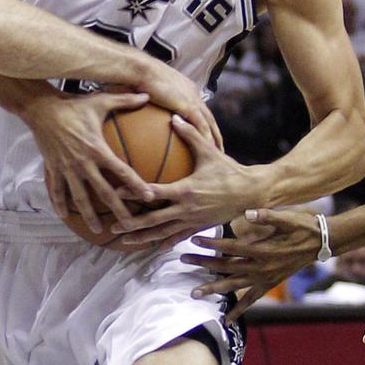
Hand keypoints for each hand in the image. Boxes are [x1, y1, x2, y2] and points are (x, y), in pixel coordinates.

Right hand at [22, 89, 154, 234]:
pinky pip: (56, 190)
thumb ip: (125, 100)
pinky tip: (65, 216)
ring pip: (79, 197)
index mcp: (97, 149)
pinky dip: (60, 204)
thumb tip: (147, 94)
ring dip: (89, 215)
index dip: (136, 185)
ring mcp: (66, 168)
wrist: (41, 108)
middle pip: (104, 192)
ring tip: (98, 229)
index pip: (122, 171)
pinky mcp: (52, 168)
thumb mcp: (101, 101)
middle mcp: (83, 163)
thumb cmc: (73, 104)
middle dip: (118, 210)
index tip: (149, 198)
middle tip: (130, 225)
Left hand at [112, 116, 253, 246]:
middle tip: (113, 226)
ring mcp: (192, 221)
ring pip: (163, 233)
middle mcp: (186, 209)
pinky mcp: (198, 227)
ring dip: (143, 238)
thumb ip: (190, 135)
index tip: (116, 192)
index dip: (135, 192)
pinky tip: (151, 248)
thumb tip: (174, 117)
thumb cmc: (229, 171)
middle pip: (154, 219)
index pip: (155, 192)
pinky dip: (163, 243)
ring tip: (124, 241)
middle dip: (132, 224)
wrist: (251, 193)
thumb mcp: (209, 151)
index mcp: (185, 190)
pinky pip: (178, 237)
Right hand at [133, 61, 221, 151]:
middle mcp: (193, 93)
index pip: (200, 108)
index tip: (208, 133)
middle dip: (215, 131)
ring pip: (209, 122)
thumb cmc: (141, 76)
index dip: (205, 121)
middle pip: (208, 116)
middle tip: (218, 146)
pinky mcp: (187, 105)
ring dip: (215, 137)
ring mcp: (191, 99)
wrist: (142, 70)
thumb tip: (148, 108)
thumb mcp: (151, 90)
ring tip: (218, 151)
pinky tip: (208, 147)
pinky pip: (200, 124)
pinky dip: (205, 136)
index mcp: (186, 89)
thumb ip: (155, 100)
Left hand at [180, 208, 323, 319]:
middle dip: (203, 264)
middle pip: (226, 267)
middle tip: (182, 260)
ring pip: (234, 286)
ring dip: (213, 289)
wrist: (321, 243)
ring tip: (193, 293)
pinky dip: (238, 310)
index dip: (211, 244)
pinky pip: (251, 300)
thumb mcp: (286, 218)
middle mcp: (261, 268)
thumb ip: (266, 216)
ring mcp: (265, 279)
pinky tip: (226, 319)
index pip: (231, 248)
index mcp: (263, 250)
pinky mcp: (269, 284)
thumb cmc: (303, 226)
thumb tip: (247, 213)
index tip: (194, 240)